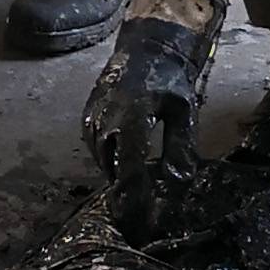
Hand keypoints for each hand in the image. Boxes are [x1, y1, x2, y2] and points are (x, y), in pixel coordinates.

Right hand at [83, 0, 223, 238]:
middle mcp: (105, 124)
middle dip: (129, 196)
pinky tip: (129, 167)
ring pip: (106, 164)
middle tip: (144, 218)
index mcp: (131, 121)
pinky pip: (99, 152)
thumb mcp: (182, 111)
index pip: (130, 172)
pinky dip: (114, 162)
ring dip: (122, 178)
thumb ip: (179, 149)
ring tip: (139, 194)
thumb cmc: (168, 78)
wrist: (143, 46)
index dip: (136, 200)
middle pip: (115, 173)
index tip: (143, 223)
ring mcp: (92, 122)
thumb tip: (178, 183)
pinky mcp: (86, 120)